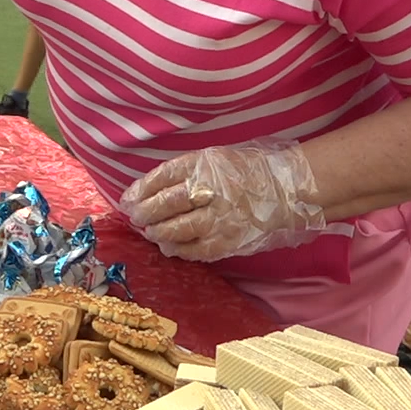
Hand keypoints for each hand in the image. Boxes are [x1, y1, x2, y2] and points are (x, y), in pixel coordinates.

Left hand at [117, 141, 328, 261]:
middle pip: (165, 204)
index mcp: (203, 165)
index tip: (128, 198)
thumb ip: (183, 173)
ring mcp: (218, 218)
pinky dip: (178, 249)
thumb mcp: (212, 159)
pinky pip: (195, 250)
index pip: (163, 177)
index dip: (141, 189)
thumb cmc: (242, 172)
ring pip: (177, 229)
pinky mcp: (227, 241)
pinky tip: (169, 247)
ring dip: (157, 233)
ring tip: (150, 232)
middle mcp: (209, 190)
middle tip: (135, 217)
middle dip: (144, 213)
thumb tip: (146, 192)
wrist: (282, 190)